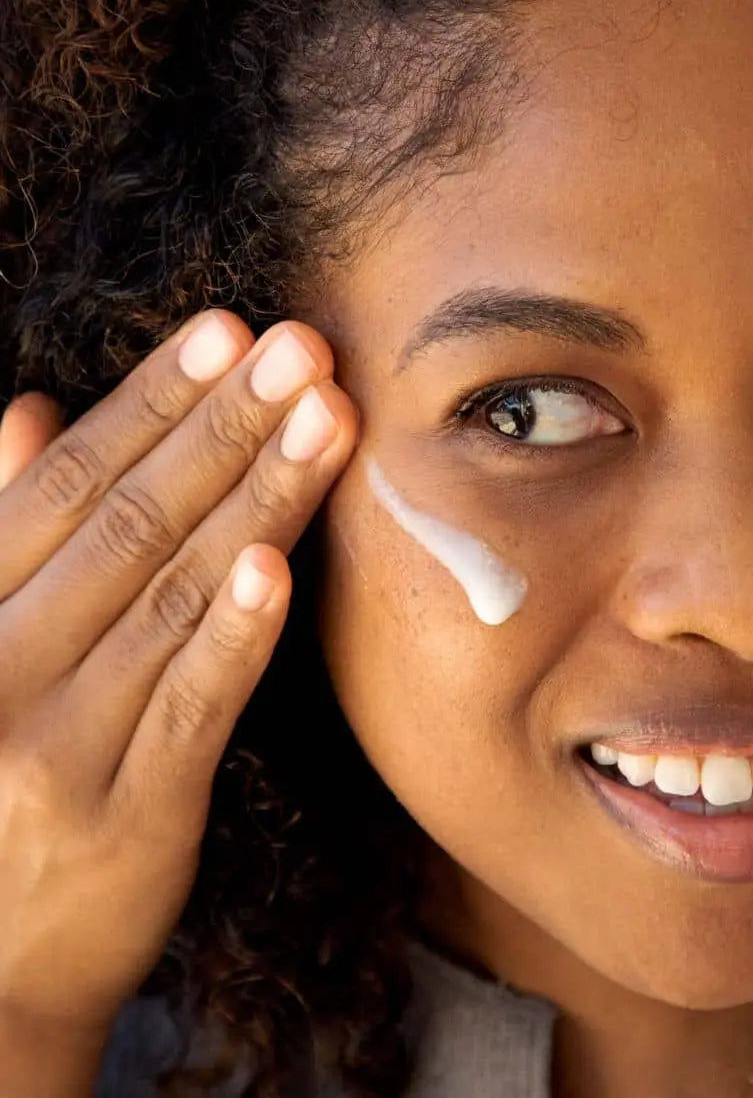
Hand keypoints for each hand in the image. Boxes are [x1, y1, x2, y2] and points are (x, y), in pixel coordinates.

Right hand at [0, 311, 356, 1038]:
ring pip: (173, 596)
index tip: (226, 333)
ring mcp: (59, 745)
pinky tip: (274, 563)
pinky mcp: (128, 815)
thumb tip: (22, 412)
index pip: (66, 484)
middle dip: (225, 426)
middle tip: (302, 348)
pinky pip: (189, 709)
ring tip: (326, 418)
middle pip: (130, 522)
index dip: (151, 401)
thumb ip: (0, 533)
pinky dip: (232, 633)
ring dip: (257, 499)